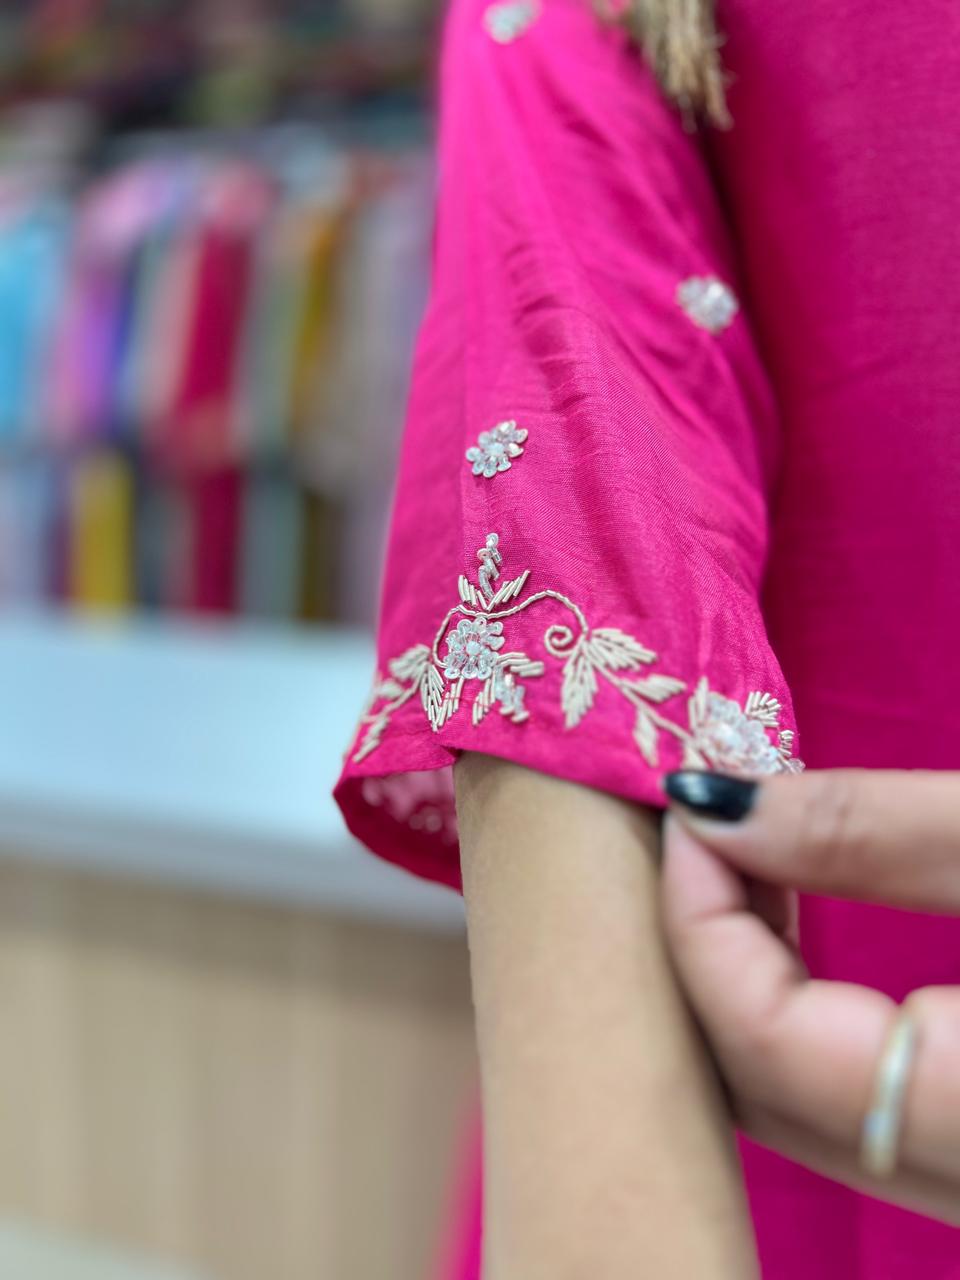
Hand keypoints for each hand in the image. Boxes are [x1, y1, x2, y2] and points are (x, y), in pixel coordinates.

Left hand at [660, 768, 959, 1225]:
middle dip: (703, 950)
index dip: (701, 917)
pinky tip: (790, 926)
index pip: (766, 1043)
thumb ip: (873, 832)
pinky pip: (845, 1108)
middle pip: (759, 1089)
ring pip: (794, 1109)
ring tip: (741, 859)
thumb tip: (714, 805)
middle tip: (701, 829)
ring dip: (742, 985)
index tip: (687, 808)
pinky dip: (796, 1018)